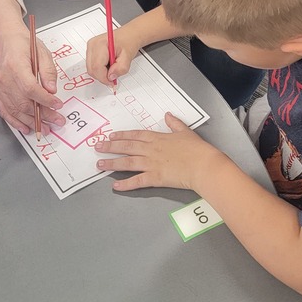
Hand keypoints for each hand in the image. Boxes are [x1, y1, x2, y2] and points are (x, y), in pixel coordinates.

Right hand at [0, 26, 64, 134]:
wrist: (5, 40)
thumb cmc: (23, 44)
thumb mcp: (42, 52)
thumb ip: (48, 71)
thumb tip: (52, 89)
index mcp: (16, 67)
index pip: (30, 89)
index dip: (45, 100)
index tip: (58, 104)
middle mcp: (5, 80)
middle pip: (24, 103)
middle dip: (43, 115)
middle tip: (58, 121)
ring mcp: (0, 88)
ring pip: (15, 110)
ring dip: (31, 122)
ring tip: (46, 128)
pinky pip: (5, 111)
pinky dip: (15, 122)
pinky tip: (26, 128)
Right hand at [86, 29, 139, 86]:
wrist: (128, 35)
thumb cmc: (128, 42)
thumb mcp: (128, 57)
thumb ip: (120, 68)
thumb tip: (111, 77)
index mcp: (101, 44)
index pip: (97, 67)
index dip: (104, 78)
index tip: (112, 82)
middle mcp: (92, 45)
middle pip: (91, 69)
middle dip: (102, 77)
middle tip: (113, 76)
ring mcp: (90, 47)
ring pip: (90, 69)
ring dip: (101, 73)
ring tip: (112, 67)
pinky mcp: (90, 50)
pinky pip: (91, 65)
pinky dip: (99, 69)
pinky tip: (108, 65)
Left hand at [94, 112, 218, 190]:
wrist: (203, 165)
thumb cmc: (197, 149)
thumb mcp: (186, 132)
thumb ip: (175, 123)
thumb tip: (168, 115)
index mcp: (158, 138)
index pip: (136, 135)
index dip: (122, 135)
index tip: (111, 135)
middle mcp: (151, 150)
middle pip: (127, 147)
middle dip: (110, 147)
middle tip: (98, 147)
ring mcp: (152, 164)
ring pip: (127, 162)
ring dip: (112, 164)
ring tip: (100, 165)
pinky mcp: (155, 178)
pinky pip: (137, 181)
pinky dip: (126, 184)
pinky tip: (116, 186)